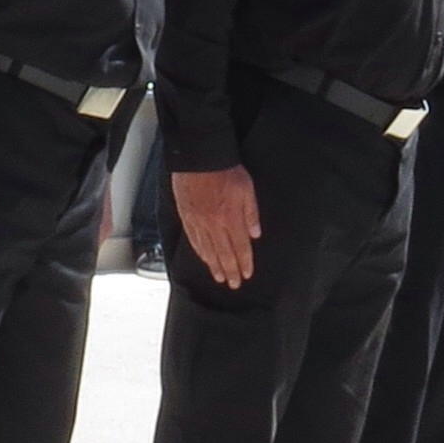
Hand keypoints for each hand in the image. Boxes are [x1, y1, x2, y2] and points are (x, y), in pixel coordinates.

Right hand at [173, 167, 260, 291]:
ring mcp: (199, 222)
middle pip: (224, 254)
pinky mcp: (187, 217)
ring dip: (215, 266)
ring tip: (219, 277)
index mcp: (231, 218)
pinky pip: (194, 240)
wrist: (200, 158)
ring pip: (208, 250)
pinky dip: (200, 252)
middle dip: (230, 271)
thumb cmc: (225, 170)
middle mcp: (215, 225)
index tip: (247, 274)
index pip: (240, 247)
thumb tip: (255, 234)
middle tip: (234, 284)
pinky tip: (204, 259)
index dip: (244, 263)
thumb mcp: (247, 189)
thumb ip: (251, 213)